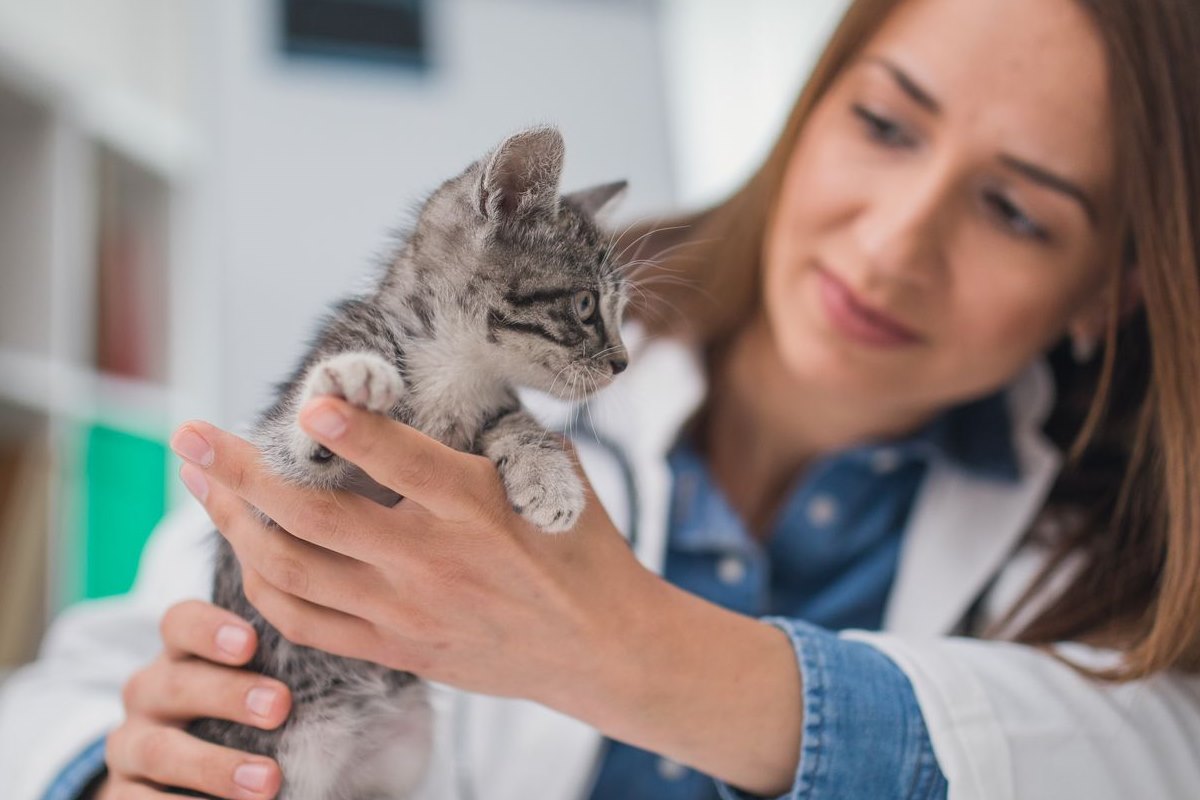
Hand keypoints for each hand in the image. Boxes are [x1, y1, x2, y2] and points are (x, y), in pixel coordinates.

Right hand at [98, 600, 290, 799]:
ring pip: (160, 750)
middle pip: (177, 684)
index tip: (250, 643)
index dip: (210, 629)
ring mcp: (129, 745)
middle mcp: (149, 693)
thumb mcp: (247, 686)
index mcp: (180, 655)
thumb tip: (343, 666)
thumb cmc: (237, 716)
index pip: (181, 624)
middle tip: (280, 707)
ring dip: (214, 766)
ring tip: (267, 782)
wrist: (179, 777)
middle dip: (229, 695)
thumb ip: (276, 673)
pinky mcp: (122, 793)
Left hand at [168, 398, 657, 705]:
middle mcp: (432, 559)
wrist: (600, 646)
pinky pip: (308, 623)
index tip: (303, 402)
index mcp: (477, 506)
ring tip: (202, 487)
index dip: (348, 429)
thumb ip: (489, 434)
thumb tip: (430, 389)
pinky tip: (246, 553)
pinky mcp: (398, 648)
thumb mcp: (550, 474)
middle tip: (192, 435)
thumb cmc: (581, 548)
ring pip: (294, 570)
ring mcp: (408, 611)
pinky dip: (266, 586)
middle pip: (314, 516)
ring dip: (235, 525)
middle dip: (240, 472)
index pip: (399, 462)